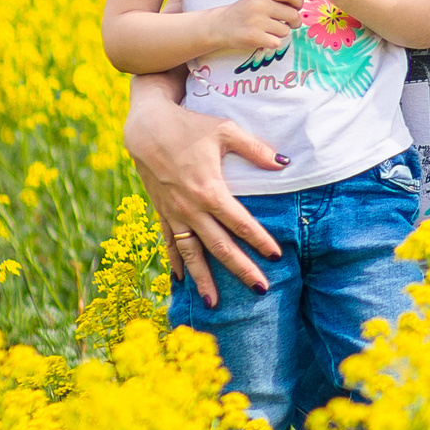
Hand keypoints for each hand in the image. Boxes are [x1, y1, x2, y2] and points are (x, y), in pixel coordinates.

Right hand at [123, 81, 285, 305]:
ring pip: (191, 253)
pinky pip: (169, 243)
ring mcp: (174, 213)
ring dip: (203, 279)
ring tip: (214, 303)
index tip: (276, 256)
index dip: (259, 240)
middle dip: (240, 269)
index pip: (240, 223)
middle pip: (220, 246)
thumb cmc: (189, 126)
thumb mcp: (225, 130)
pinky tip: (181, 281)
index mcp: (210, 190)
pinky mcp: (161, 212)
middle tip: (260, 289)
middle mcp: (191, 208)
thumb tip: (284, 163)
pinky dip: (175, 262)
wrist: (146, 127)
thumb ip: (255, 148)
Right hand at [215, 0, 303, 52]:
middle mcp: (260, 5)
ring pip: (286, 30)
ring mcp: (256, 21)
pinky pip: (277, 42)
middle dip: (293, 21)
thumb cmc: (246, 11)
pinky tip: (262, 38)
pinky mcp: (254, 37)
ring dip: (281, 33)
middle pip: (293, 15)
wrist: (221, 26)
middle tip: (286, 23)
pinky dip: (272, 42)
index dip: (298, 2)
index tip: (294, 7)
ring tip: (268, 30)